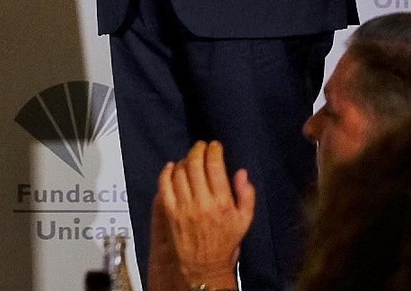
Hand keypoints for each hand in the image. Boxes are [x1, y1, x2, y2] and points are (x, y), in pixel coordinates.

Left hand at [157, 141, 254, 290]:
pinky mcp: (170, 211)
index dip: (214, 151)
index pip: (215, 167)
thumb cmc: (226, 240)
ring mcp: (184, 207)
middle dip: (198, 150)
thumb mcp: (244, 219)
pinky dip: (166, 172)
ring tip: (190, 158)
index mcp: (222, 203)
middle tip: (201, 146)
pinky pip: (164, 184)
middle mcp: (202, 203)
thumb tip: (242, 172)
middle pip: (195, 165)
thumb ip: (246, 195)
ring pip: (180, 172)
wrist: (205, 263)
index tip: (214, 146)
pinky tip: (171, 167)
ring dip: (184, 160)